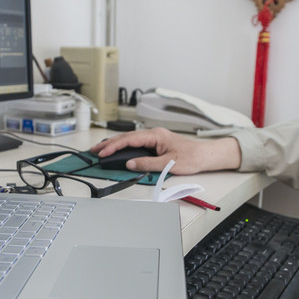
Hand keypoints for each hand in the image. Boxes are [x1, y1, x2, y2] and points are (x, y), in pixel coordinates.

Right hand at [90, 127, 241, 174]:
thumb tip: (130, 164)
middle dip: (109, 144)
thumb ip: (147, 164)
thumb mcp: (168, 164)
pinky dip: (124, 147)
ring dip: (115, 145)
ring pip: (130, 140)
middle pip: (126, 138)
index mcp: (155, 135)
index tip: (102, 153)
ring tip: (101, 150)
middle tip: (94, 150)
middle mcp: (153, 134)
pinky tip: (118, 150)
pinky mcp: (156, 143)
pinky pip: (136, 144)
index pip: (129, 140)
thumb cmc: (191, 157)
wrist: (205, 155)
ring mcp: (155, 138)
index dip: (113, 146)